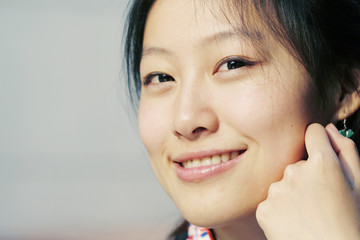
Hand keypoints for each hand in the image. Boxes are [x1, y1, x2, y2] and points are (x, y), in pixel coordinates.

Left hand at [256, 123, 359, 239]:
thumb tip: (327, 129)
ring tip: (307, 214)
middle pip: (297, 162)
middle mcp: (295, 171)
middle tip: (320, 201)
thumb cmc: (351, 223)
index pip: (313, 132)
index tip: (320, 154)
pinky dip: (280, 209)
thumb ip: (346, 150)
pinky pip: (271, 201)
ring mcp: (276, 190)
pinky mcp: (263, 208)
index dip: (318, 141)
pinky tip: (294, 222)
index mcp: (322, 163)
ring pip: (283, 182)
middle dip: (307, 177)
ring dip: (292, 193)